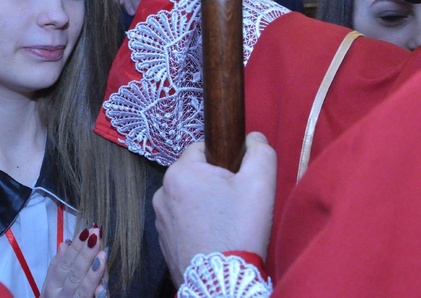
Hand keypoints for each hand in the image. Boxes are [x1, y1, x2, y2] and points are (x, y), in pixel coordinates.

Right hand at [42, 226, 108, 297]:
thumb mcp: (50, 286)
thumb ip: (57, 266)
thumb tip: (65, 244)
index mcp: (52, 287)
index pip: (64, 264)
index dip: (75, 248)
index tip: (86, 231)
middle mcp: (61, 297)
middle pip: (74, 274)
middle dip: (85, 254)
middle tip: (96, 235)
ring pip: (83, 290)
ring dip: (93, 273)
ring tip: (103, 255)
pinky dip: (98, 296)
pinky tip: (104, 288)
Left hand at [152, 132, 276, 284]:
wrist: (221, 282)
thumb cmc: (239, 229)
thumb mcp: (260, 184)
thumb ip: (260, 153)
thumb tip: (254, 139)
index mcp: (180, 172)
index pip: (201, 148)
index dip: (223, 160)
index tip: (237, 179)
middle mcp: (161, 191)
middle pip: (193, 174)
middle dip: (213, 183)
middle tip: (235, 204)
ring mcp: (159, 217)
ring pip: (186, 198)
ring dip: (203, 204)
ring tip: (225, 223)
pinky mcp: (162, 238)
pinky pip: (181, 219)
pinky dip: (195, 223)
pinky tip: (213, 237)